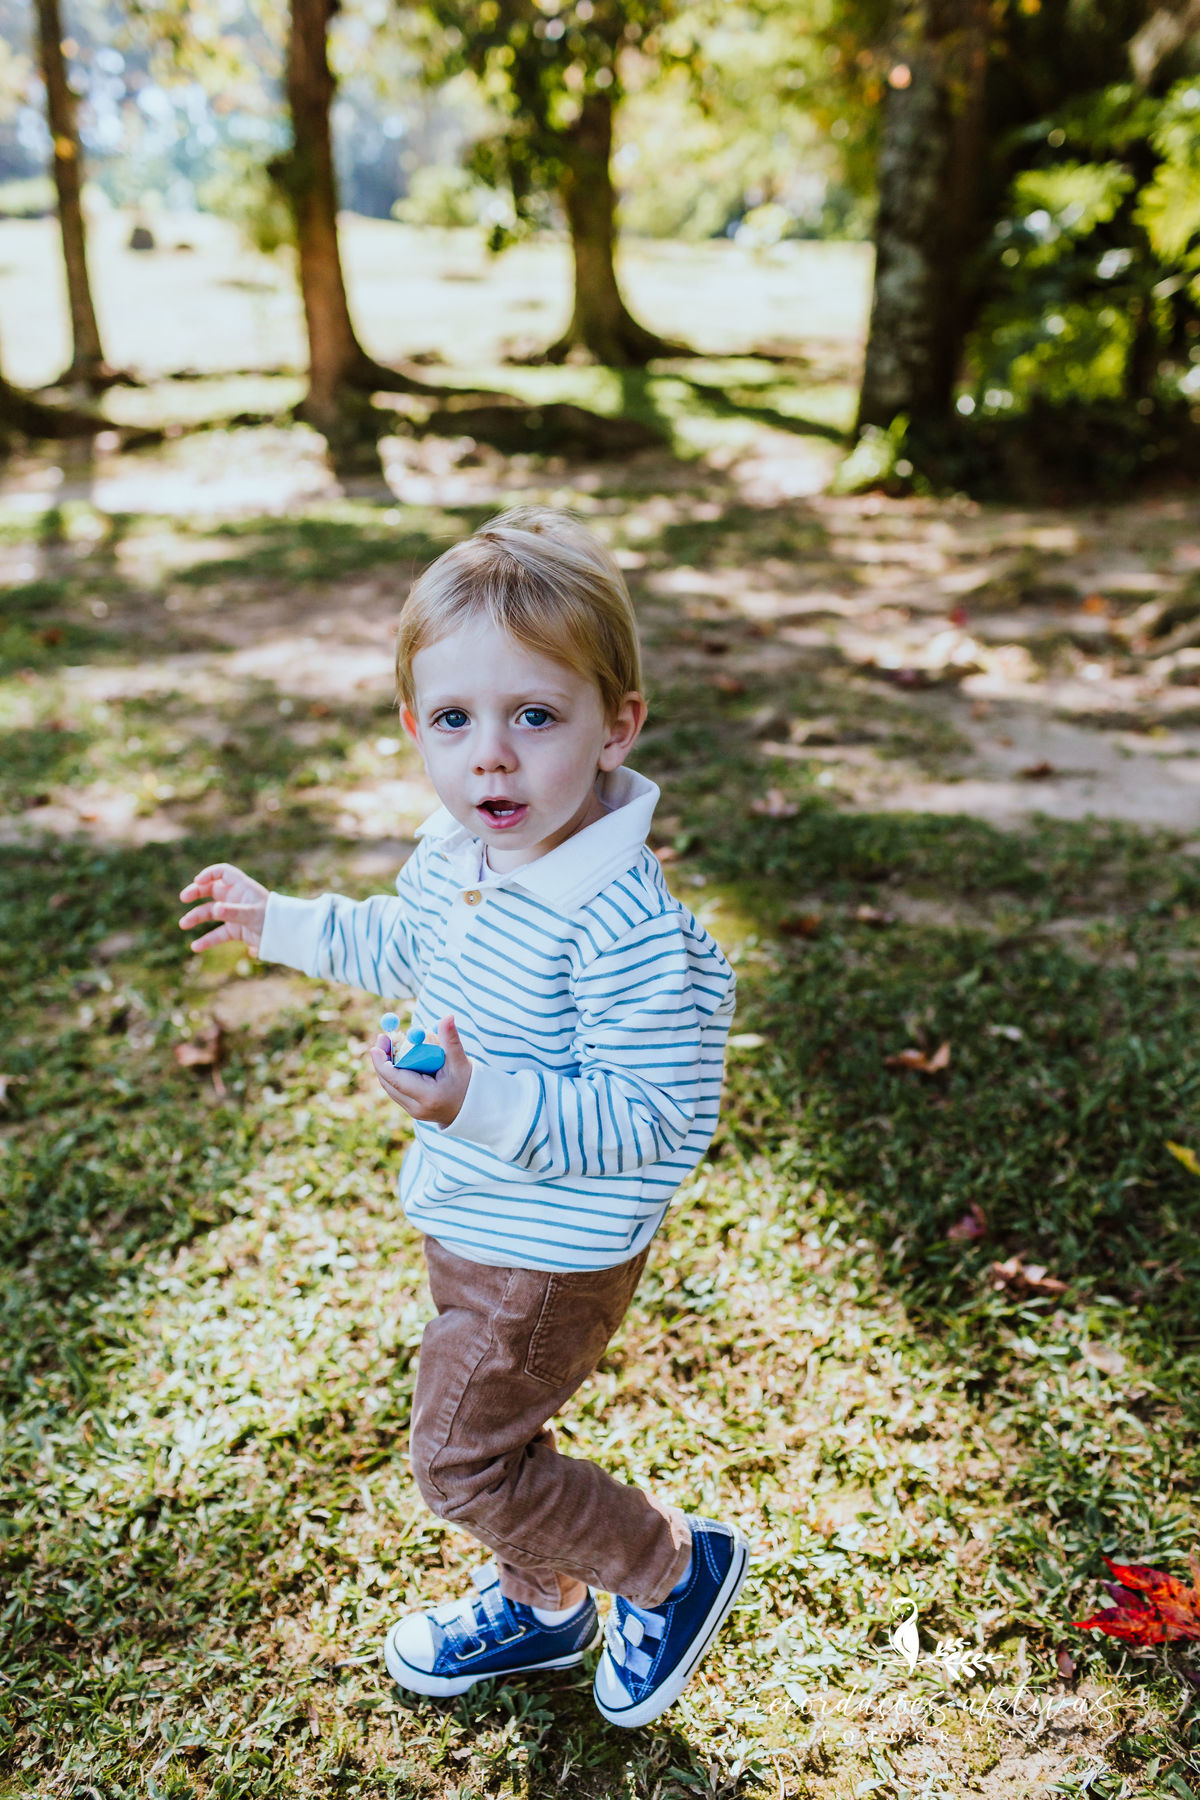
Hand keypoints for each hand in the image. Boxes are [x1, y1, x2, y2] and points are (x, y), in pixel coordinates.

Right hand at [179, 862, 267, 954]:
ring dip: (196, 917)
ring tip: (183, 924)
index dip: (209, 874)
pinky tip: (195, 947)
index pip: (222, 873)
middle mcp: (237, 898)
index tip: (197, 881)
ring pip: (211, 912)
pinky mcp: (236, 930)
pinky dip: (207, 940)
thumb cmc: (272, 919)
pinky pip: (218, 934)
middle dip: (196, 892)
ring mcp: (235, 914)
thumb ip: (234, 912)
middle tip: (184, 897)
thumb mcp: (253, 914)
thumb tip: (215, 910)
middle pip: (212, 890)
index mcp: (243, 887)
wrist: (286, 937)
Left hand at [368, 1014, 471, 1128]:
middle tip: (383, 1038)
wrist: (476, 1109)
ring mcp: (414, 1112)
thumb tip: (447, 1016)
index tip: (380, 1040)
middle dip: (381, 1060)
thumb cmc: (469, 1084)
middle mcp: (417, 1108)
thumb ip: (450, 1039)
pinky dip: (394, 1075)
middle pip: (388, 1083)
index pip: (395, 1079)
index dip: (382, 1060)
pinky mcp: (413, 1111)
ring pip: (390, 1088)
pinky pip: (397, 1091)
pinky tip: (398, 1059)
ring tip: (389, 1045)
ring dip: (386, 1067)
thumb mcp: (460, 1061)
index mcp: (428, 1096)